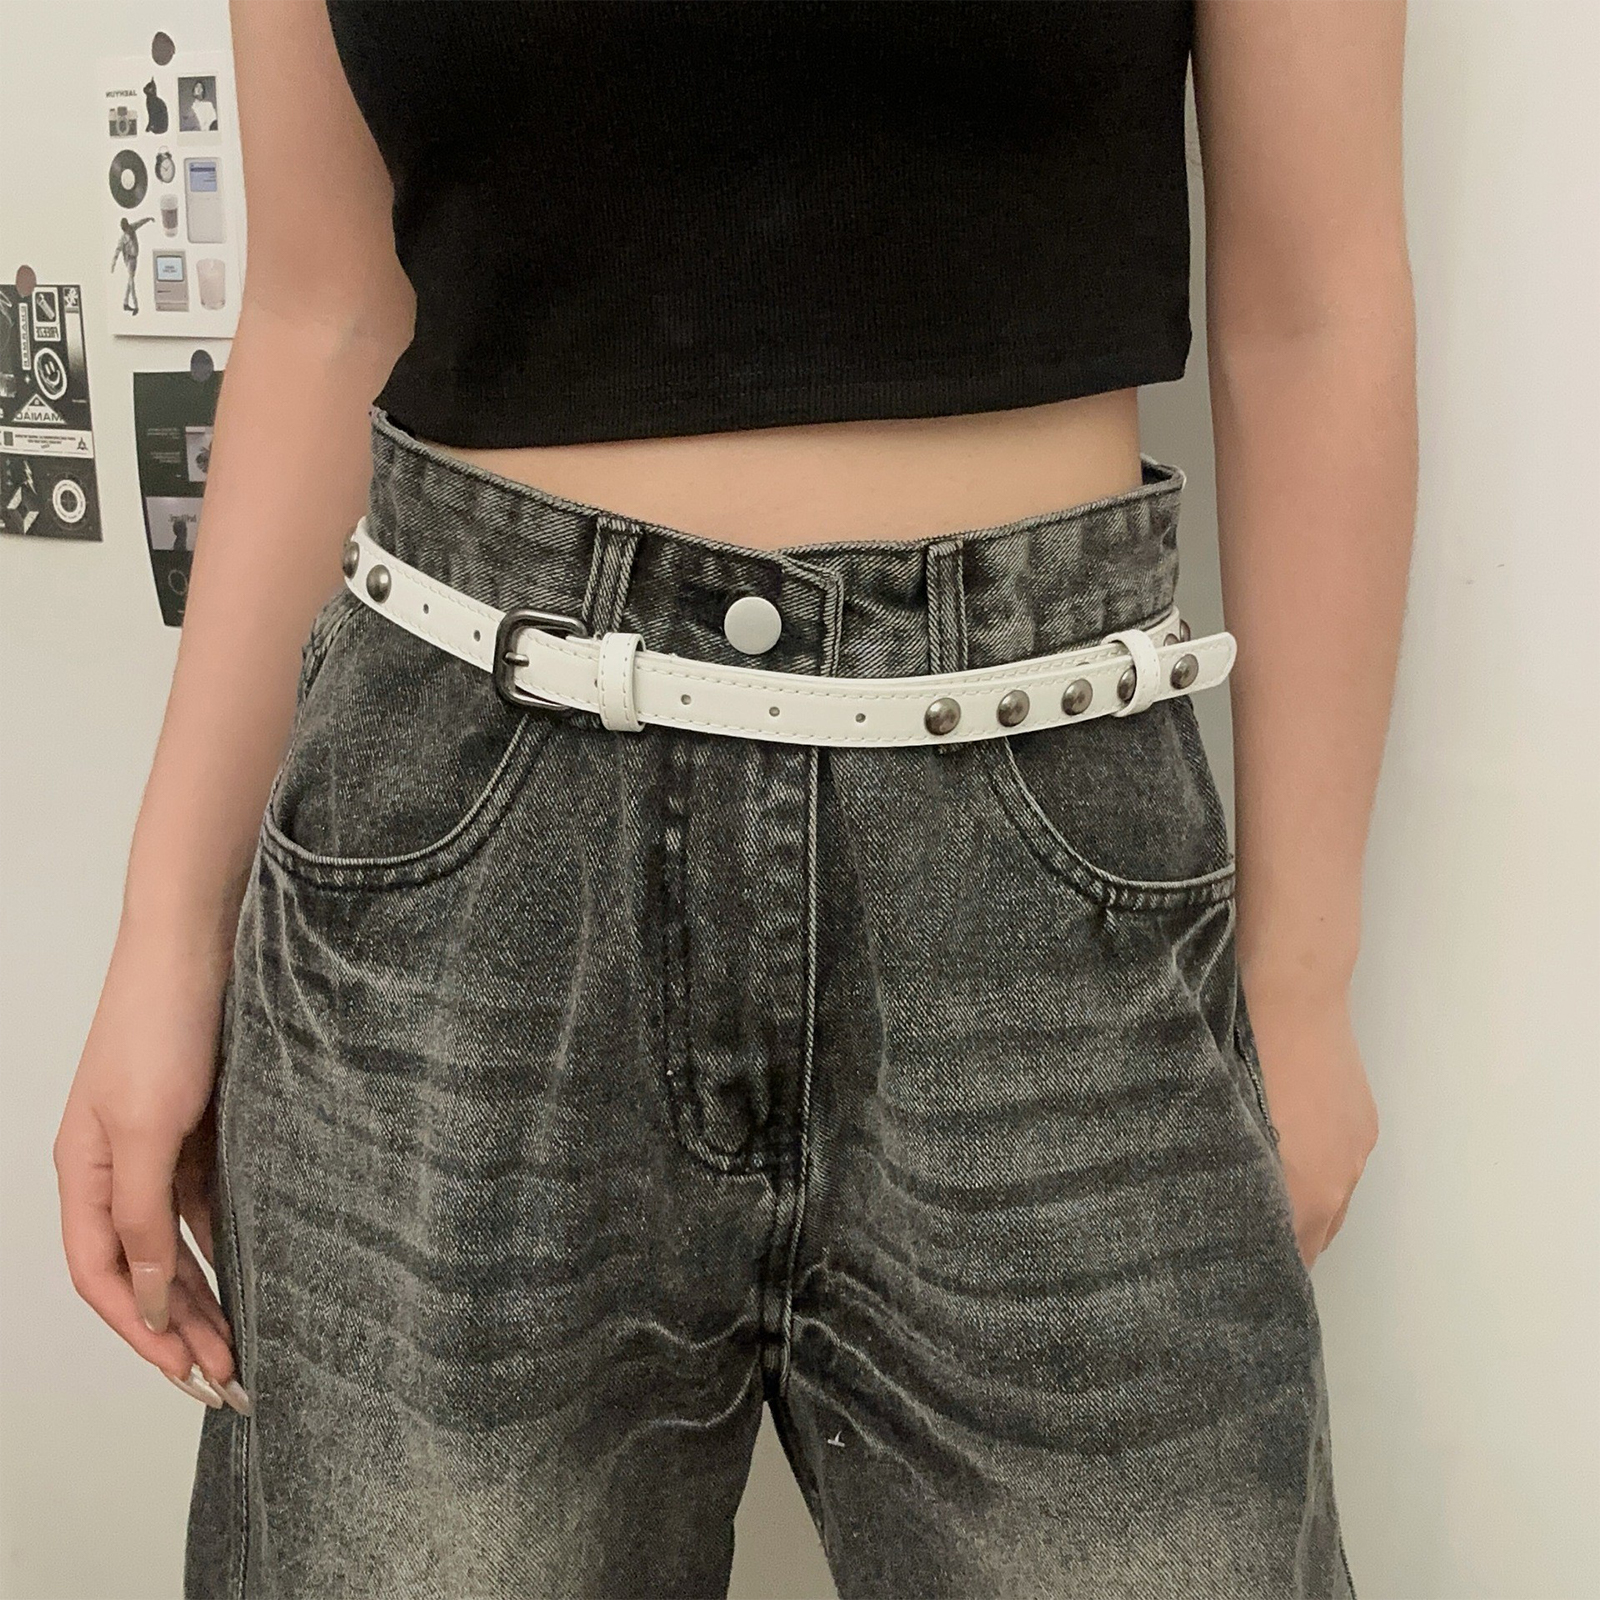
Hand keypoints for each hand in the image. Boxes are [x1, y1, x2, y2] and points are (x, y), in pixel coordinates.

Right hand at [53, 922, 249, 1413]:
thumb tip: (145, 1298)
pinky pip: (208, 1201)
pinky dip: (226, 1239)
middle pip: (141, 1269)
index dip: (142, 1332)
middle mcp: (115, 1166)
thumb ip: (142, 1215)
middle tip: (229, 1379)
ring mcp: (158, 1144)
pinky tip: (255, 1269)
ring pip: (177, 1241)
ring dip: (205, 1293)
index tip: (189, 1375)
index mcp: (84, 1172)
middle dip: (179, 1328)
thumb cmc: (163, 1024)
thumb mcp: (147, 1128)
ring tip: (244, 1343)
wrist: (202, 941)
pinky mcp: (200, 1124)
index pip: (104, 1277)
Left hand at [1244, 976, 1378, 1268]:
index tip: (1230, 1274)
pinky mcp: (1363, 1124)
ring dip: (1300, 1211)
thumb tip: (1217, 1211)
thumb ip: (1230, 1180)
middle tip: (1233, 1245)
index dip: (1260, 1270)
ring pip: (1330, 1204)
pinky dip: (1316, 1176)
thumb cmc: (1243, 1055)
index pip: (1290, 1259)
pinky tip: (1285, 1158)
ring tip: (1256, 1203)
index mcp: (1305, 1192)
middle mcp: (1339, 1182)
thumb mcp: (1226, 1125)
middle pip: (1313, 1239)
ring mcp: (1356, 1151)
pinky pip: (1341, 1169)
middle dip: (1279, 1247)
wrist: (1293, 993)